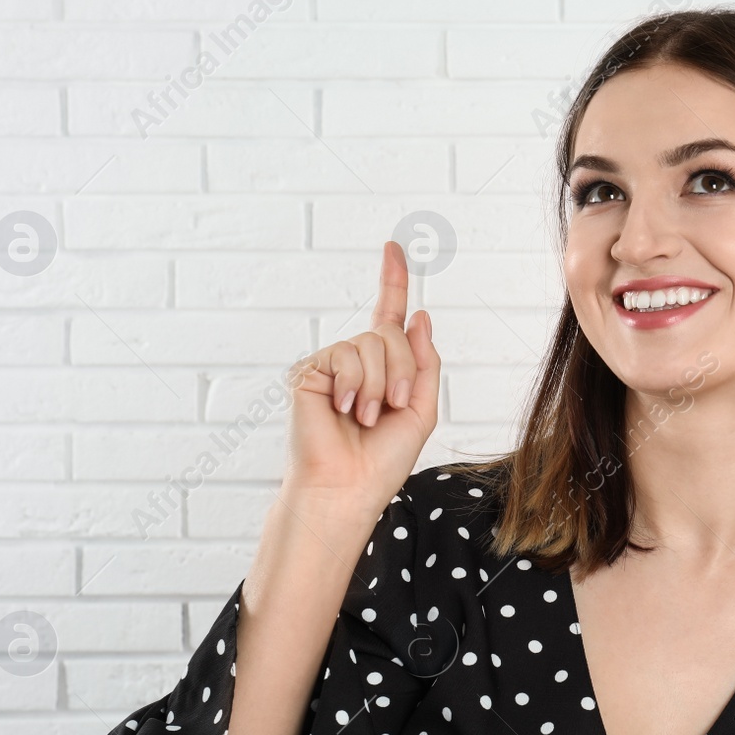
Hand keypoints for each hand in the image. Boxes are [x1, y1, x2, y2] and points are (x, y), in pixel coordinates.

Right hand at [283, 240, 439, 495]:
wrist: (348, 487)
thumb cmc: (382, 458)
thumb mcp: (421, 409)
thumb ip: (424, 362)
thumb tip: (420, 315)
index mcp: (384, 368)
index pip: (390, 316)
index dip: (392, 280)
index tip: (393, 247)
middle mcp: (357, 361)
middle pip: (392, 332)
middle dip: (402, 369)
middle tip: (392, 406)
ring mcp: (332, 364)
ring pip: (371, 342)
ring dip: (378, 382)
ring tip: (366, 415)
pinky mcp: (310, 371)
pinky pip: (344, 354)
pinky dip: (354, 384)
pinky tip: (344, 408)